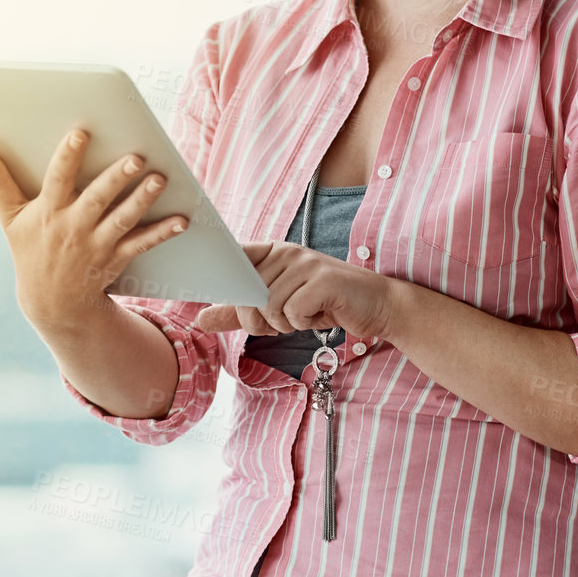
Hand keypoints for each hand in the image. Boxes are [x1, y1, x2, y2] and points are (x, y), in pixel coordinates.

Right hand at [0, 128, 189, 327]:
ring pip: (123, 219)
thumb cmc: (31, 250)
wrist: (52, 303)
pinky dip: (162, 233)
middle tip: (136, 157)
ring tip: (160, 179)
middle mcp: (73, 228)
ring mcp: (96, 244)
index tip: (80, 133)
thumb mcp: (9, 218)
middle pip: (97, 199)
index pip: (57, 180)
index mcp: (48, 212)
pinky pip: (142, 244)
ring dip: (142, 200)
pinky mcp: (116, 258)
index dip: (67, 157)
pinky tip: (182, 219)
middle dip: (116, 178)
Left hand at [192, 241, 395, 339]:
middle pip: (247, 294)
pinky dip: (303, 322)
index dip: (225, 283)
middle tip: (284, 321)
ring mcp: (306, 263)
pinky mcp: (322, 280)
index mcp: (273, 252)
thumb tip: (200, 319)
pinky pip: (292, 312)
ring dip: (285, 324)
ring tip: (305, 316)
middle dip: (261, 321)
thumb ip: (240, 312)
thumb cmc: (326, 304)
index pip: (233, 261)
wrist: (378, 307)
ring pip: (268, 306)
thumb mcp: (278, 308)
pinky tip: (320, 315)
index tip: (219, 297)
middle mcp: (287, 252)